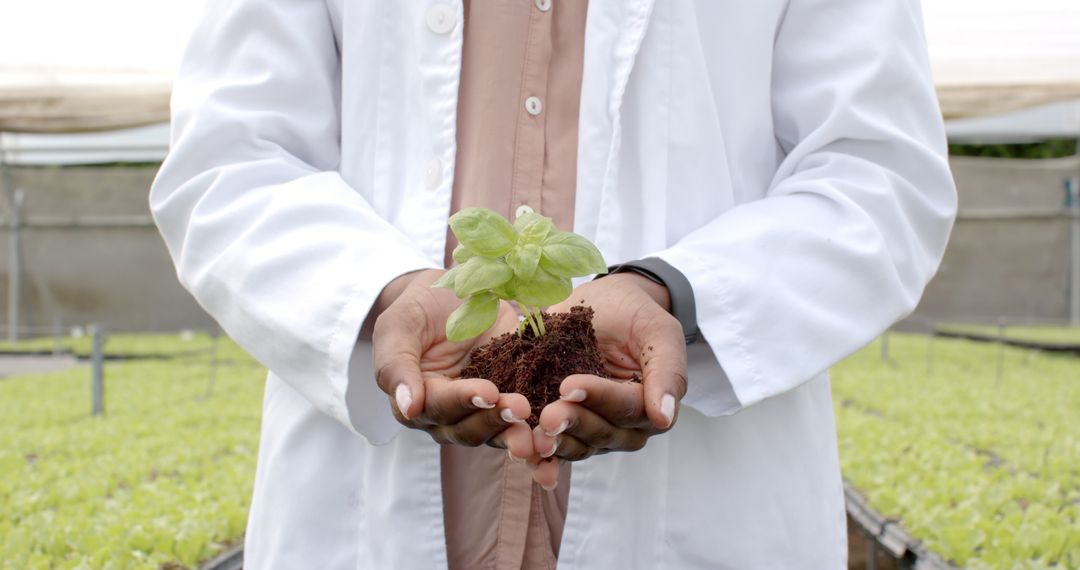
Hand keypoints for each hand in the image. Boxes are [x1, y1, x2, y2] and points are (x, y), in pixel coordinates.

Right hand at [372, 269, 534, 459]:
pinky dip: (538, 431)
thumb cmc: (419, 308)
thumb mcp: (399, 326)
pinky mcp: (511, 397)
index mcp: (418, 400)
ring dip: (517, 431)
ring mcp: (482, 411)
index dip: (463, 401)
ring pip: (497, 432)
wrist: (455, 293)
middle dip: (495, 420)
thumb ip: (397, 365)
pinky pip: (523, 422)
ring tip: (537, 423)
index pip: (439, 408)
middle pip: (469, 429)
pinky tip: (553, 433)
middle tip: (520, 407)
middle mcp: (449, 415)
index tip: (487, 392)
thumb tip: (408, 408)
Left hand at [530, 273, 687, 487]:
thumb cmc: (633, 314)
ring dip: (555, 443)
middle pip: (602, 432)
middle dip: (573, 423)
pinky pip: (554, 446)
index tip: (569, 386)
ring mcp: (593, 429)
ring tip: (532, 435)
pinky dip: (539, 454)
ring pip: (578, 445)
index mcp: (651, 405)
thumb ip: (667, 372)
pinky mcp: (565, 428)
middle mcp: (624, 426)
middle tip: (548, 415)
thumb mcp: (658, 332)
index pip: (627, 409)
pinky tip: (521, 454)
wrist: (602, 305)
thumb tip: (664, 418)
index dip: (599, 399)